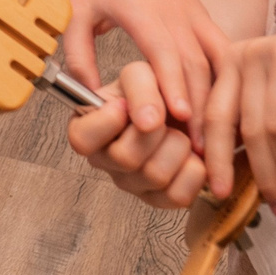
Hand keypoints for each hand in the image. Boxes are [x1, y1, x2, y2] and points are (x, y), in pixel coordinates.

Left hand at [61, 0, 227, 132]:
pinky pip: (224, 48)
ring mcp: (193, 12)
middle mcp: (174, 13)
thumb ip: (78, 56)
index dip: (173, 86)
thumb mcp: (75, 13)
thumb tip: (88, 100)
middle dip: (200, 106)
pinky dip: (231, 76)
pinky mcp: (202, 14)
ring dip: (220, 96)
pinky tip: (233, 106)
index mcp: (143, 12)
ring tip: (219, 136)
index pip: (164, 53)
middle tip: (202, 148)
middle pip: (196, 64)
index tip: (180, 118)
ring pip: (216, 58)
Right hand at [64, 61, 213, 209]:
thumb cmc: (153, 91)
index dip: (108, 122)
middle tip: (159, 117)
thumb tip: (148, 121)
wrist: (181, 106)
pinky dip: (193, 170)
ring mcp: (131, 184)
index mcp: (86, 129)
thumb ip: (139, 87)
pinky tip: (187, 155)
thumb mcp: (140, 75)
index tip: (123, 106)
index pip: (82, 139)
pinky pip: (179, 196)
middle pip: (126, 158)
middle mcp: (104, 161)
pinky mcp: (159, 200)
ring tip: (175, 134)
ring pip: (156, 175)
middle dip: (154, 130)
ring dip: (178, 146)